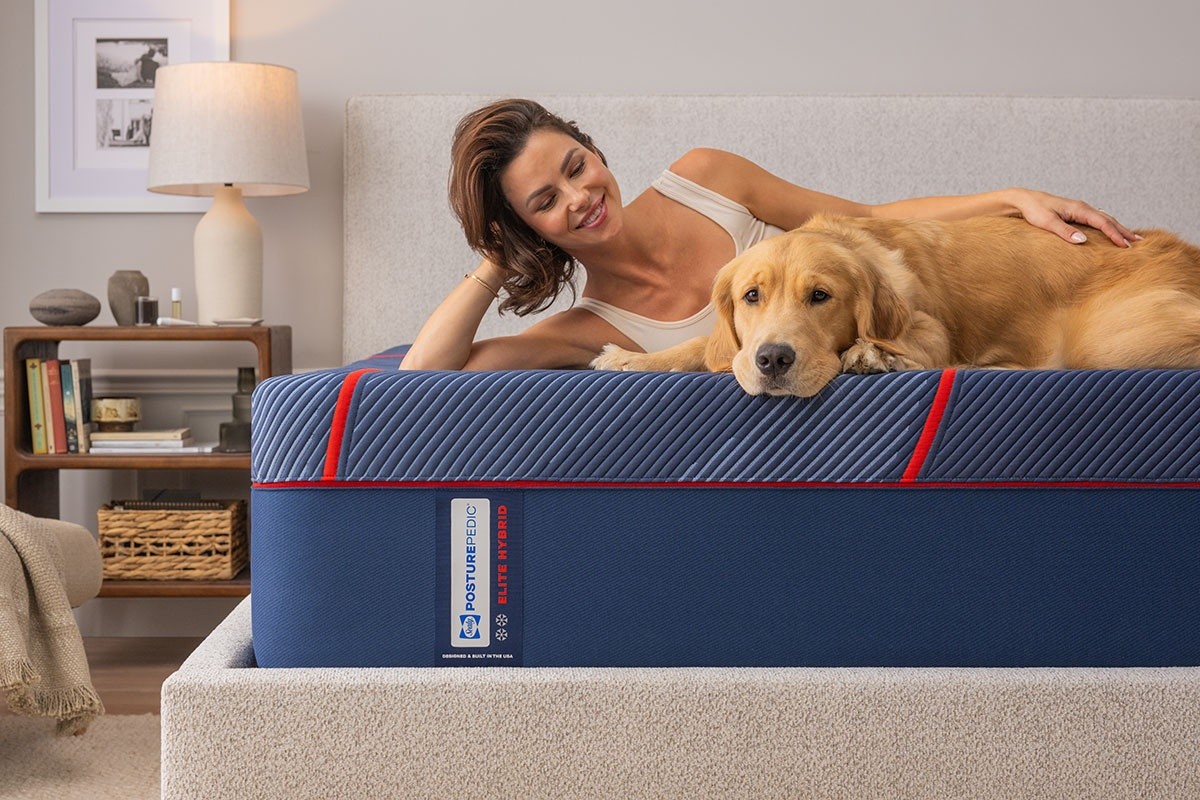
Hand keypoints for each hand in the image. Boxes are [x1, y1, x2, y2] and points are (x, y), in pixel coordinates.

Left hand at [1006, 188, 1141, 246]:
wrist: (1024, 200)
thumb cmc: (1034, 211)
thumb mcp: (1047, 222)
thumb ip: (1064, 231)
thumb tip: (1083, 240)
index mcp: (1079, 209)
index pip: (1103, 223)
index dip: (1115, 235)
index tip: (1126, 246)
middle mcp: (1083, 208)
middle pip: (1109, 220)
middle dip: (1124, 231)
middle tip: (1140, 243)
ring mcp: (1080, 210)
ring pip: (1104, 219)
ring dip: (1118, 228)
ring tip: (1131, 238)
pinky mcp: (1075, 214)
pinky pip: (1097, 220)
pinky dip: (1108, 226)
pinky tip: (1111, 232)